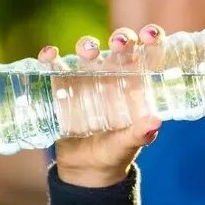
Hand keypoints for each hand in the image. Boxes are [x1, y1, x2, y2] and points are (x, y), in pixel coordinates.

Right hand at [44, 25, 165, 187]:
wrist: (85, 170)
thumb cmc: (115, 153)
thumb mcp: (128, 144)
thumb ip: (141, 134)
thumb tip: (156, 122)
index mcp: (135, 84)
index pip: (147, 54)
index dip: (151, 38)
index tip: (150, 35)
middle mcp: (113, 75)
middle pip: (118, 46)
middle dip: (120, 38)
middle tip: (119, 43)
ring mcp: (86, 78)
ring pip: (88, 51)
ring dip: (87, 45)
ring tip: (88, 52)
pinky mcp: (62, 86)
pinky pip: (55, 67)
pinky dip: (51, 58)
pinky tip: (49, 55)